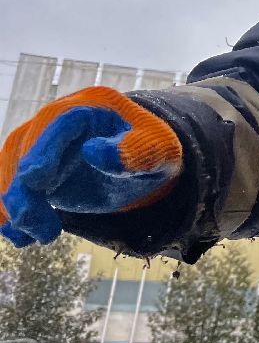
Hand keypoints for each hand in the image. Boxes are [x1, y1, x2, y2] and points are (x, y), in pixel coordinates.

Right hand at [0, 87, 182, 246]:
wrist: (144, 161)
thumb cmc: (154, 151)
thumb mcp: (159, 150)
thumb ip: (136, 152)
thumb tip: (94, 152)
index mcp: (93, 105)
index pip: (60, 121)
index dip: (43, 149)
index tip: (32, 180)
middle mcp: (60, 118)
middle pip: (27, 145)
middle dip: (23, 187)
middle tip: (33, 222)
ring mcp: (43, 141)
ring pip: (13, 166)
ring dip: (14, 203)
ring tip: (29, 236)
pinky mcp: (35, 165)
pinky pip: (13, 183)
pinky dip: (9, 209)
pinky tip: (15, 236)